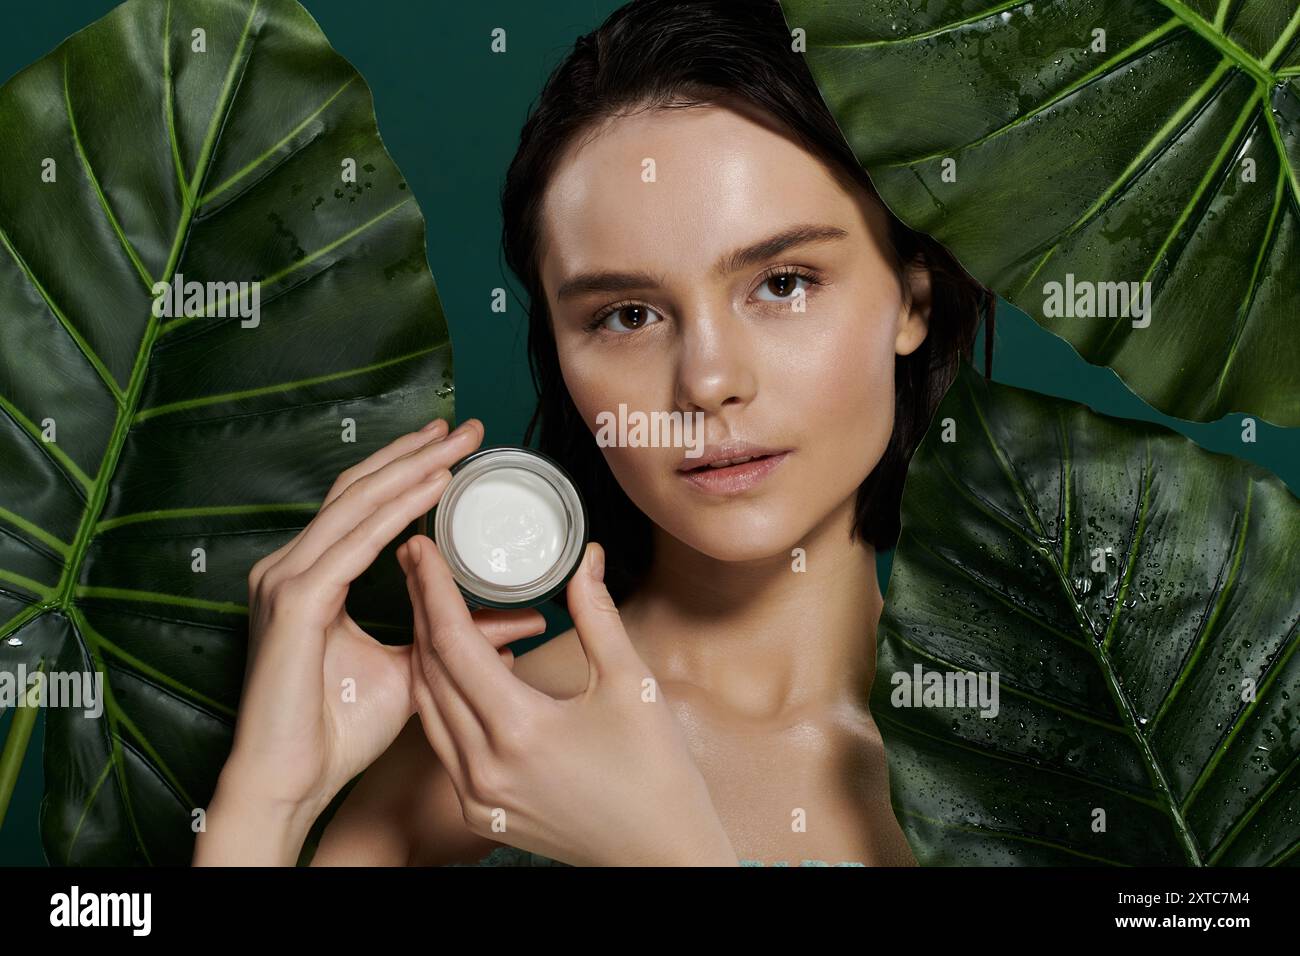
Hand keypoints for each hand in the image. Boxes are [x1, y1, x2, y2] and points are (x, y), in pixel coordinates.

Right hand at [217, 417, 498, 817]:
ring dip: (411, 468)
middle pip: (359, 489)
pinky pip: (355, 542)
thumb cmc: (337, 731)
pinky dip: (396, 511)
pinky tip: (432, 489)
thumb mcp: (413, 670)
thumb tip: (519, 622)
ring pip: (357, 503)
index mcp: (311, 577)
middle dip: (415, 453)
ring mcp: (288, 579)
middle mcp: (292, 567)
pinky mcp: (296, 602)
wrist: (290, 783)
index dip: (406, 471)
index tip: (454, 449)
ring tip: (457, 445)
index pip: (361, 506)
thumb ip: (455, 636)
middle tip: (465, 427)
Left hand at [398, 535, 739, 866]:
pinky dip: (442, 697)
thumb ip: (598, 616)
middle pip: (429, 671)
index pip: (454, 643)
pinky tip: (457, 667)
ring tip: (427, 604)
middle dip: (419, 610)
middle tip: (416, 562)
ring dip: (423, 652)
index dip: (433, 589)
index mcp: (520, 730)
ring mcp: (477, 795)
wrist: (659, 854)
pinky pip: (444, 741)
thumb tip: (588, 560)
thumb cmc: (657, 775)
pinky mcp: (480, 810)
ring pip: (428, 708)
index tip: (422, 547)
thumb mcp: (630, 684)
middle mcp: (485, 767)